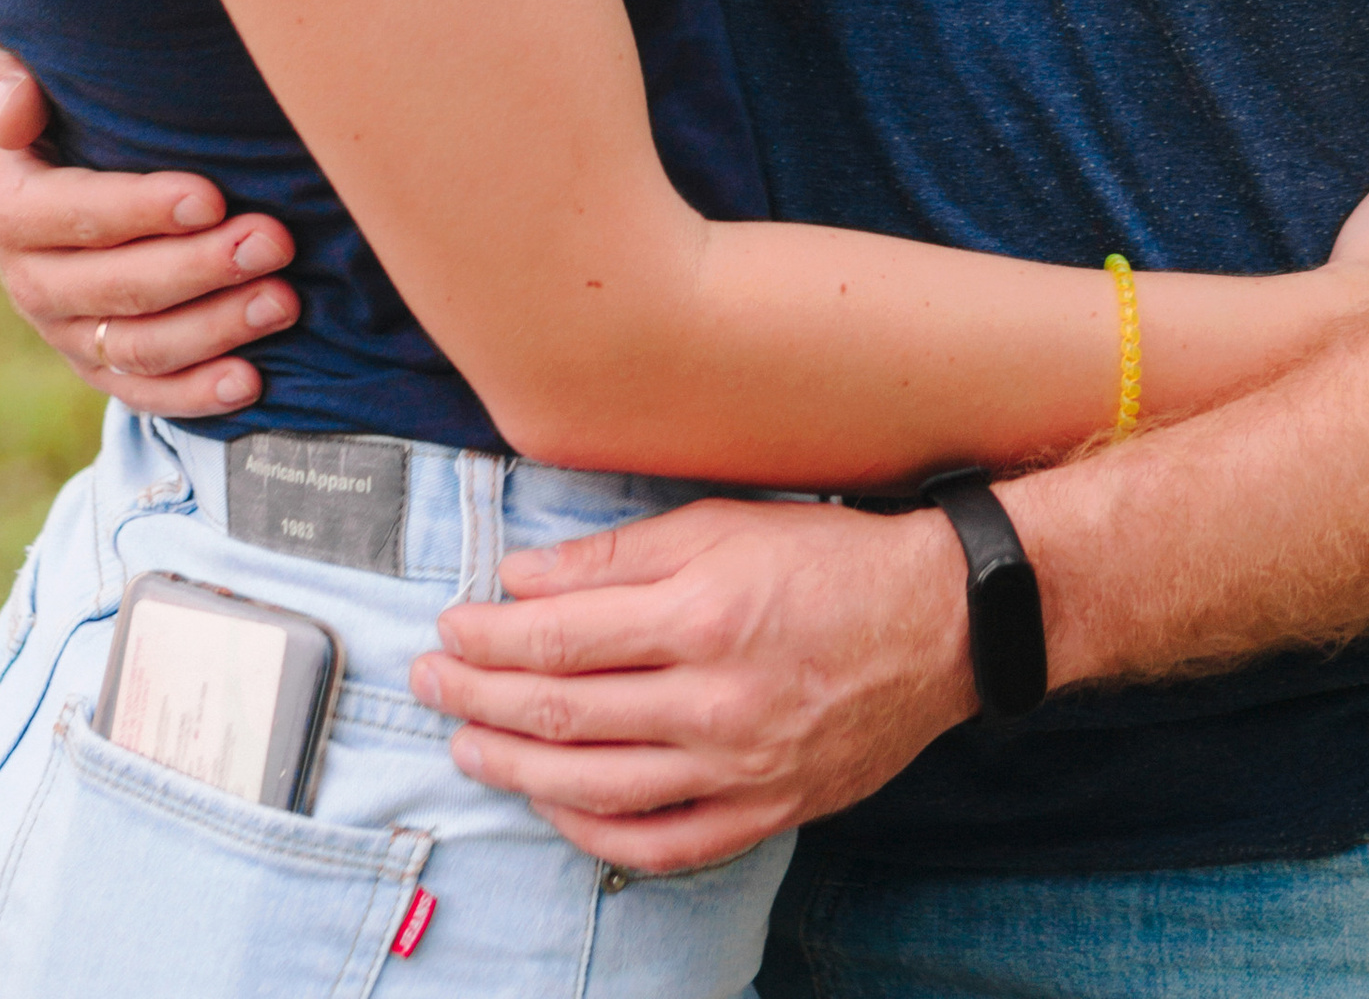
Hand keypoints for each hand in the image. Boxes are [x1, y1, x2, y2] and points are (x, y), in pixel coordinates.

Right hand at [0, 13, 300, 416]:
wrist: (29, 159)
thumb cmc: (42, 98)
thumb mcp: (8, 73)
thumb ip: (5, 86)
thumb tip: (13, 109)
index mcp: (6, 205)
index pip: (68, 214)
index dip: (138, 210)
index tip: (212, 196)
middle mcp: (28, 278)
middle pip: (112, 288)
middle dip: (198, 269)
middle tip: (274, 242)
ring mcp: (63, 328)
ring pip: (136, 346)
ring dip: (213, 330)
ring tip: (283, 302)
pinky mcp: (94, 359)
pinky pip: (141, 389)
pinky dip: (193, 394)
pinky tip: (250, 381)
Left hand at [411, 496, 974, 869]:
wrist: (939, 623)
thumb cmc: (828, 559)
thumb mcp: (721, 525)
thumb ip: (615, 558)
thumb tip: (523, 579)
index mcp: (702, 616)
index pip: (559, 641)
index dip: (488, 640)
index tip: (448, 629)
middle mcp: (716, 701)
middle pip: (565, 716)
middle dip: (479, 700)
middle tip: (430, 684)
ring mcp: (740, 769)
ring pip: (598, 788)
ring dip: (517, 770)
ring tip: (468, 746)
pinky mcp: (765, 811)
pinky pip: (660, 844)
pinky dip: (595, 833)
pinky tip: (554, 807)